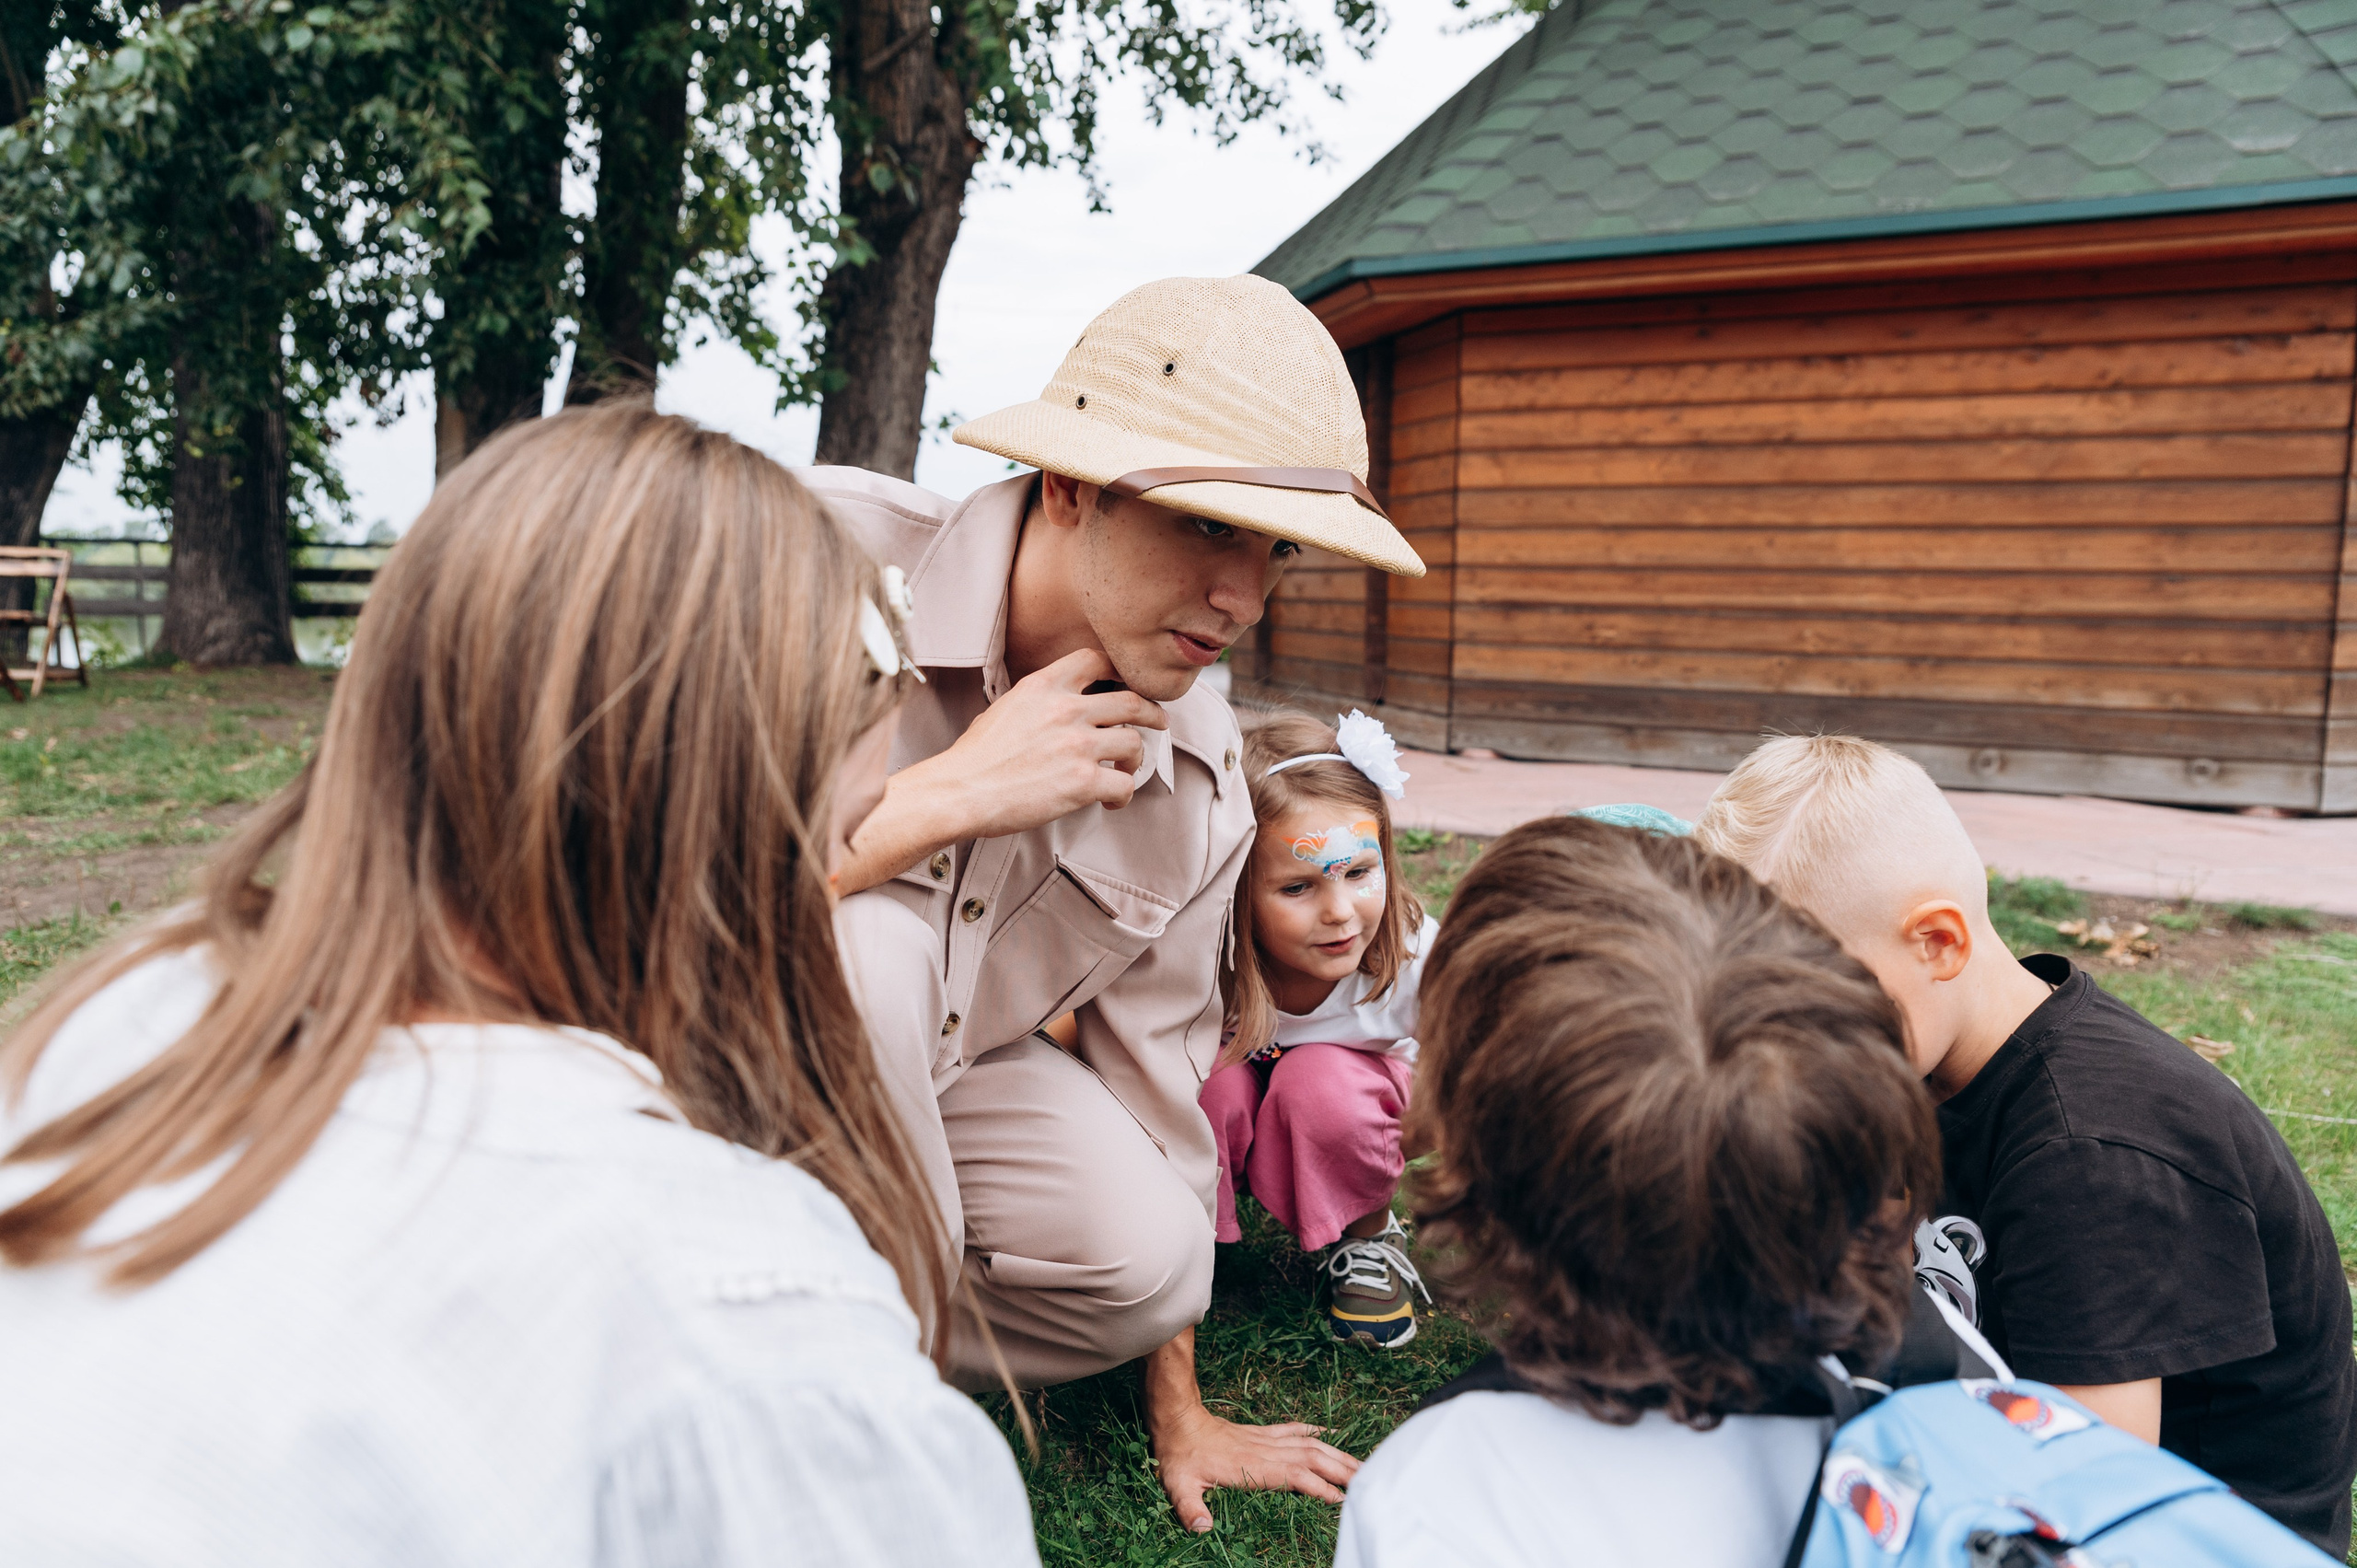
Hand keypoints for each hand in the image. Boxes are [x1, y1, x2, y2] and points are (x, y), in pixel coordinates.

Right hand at [933, 648, 1167, 834]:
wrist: (960, 791)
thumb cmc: (974, 758)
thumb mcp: (1004, 707)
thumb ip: (1037, 701)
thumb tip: (1052, 706)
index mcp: (1044, 686)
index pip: (1096, 661)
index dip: (1119, 672)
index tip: (1128, 684)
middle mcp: (1067, 710)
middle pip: (1132, 701)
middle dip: (1152, 712)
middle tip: (1158, 721)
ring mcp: (1078, 746)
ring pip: (1134, 743)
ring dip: (1135, 758)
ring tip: (1125, 769)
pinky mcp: (1083, 782)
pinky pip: (1124, 784)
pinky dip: (1123, 794)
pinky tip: (1111, 801)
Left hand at [1140, 1326, 1358, 1533]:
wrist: (1177, 1420)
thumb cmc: (1178, 1456)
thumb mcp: (1179, 1485)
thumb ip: (1190, 1508)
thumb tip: (1202, 1529)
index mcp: (1254, 1466)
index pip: (1297, 1476)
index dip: (1320, 1487)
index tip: (1343, 1499)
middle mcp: (1267, 1450)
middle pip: (1314, 1458)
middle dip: (1342, 1469)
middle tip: (1370, 1481)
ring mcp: (1266, 1440)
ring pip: (1310, 1444)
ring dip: (1336, 1453)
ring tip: (1361, 1464)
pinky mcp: (1261, 1433)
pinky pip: (1293, 1430)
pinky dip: (1313, 1431)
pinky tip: (1329, 1433)